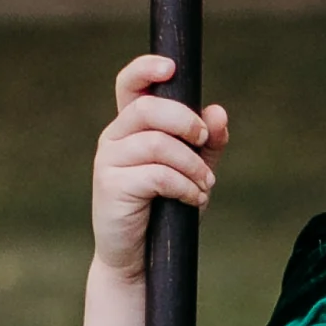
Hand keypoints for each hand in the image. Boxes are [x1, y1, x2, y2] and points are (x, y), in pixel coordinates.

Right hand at [90, 51, 227, 277]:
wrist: (139, 258)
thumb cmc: (164, 210)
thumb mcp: (191, 171)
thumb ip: (206, 142)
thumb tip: (218, 113)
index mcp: (131, 127)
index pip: (129, 85)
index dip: (145, 68)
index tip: (171, 67)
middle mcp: (114, 137)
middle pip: (146, 109)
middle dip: (184, 120)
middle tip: (203, 139)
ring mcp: (108, 161)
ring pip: (156, 144)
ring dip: (191, 164)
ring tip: (205, 185)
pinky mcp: (110, 186)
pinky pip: (156, 174)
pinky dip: (185, 186)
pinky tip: (194, 199)